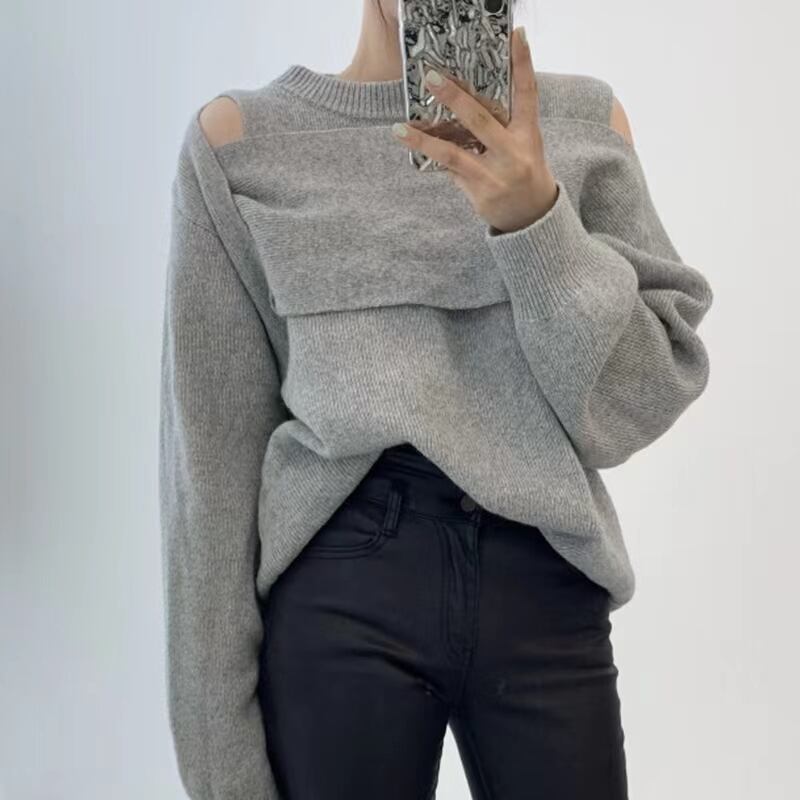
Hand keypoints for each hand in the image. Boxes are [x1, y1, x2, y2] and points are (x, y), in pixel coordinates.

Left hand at [391, 26, 558, 234]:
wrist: (532, 217)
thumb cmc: (523, 172)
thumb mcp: (523, 145)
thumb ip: (502, 126)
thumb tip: (461, 104)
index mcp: (528, 134)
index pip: (528, 92)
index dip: (523, 63)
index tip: (516, 35)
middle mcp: (514, 152)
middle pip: (481, 120)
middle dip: (455, 98)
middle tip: (431, 77)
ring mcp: (496, 175)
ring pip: (454, 154)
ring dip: (424, 140)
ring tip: (400, 129)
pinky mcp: (481, 193)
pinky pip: (452, 171)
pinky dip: (436, 158)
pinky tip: (415, 147)